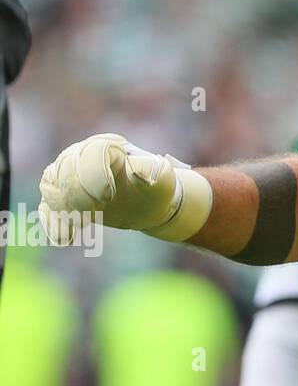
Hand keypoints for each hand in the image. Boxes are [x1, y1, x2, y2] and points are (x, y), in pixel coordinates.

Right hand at [39, 133, 211, 243]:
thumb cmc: (157, 187)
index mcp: (110, 147)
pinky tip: (67, 238)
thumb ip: (152, 170)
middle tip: (95, 211)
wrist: (148, 204)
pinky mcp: (64, 198)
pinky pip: (47, 208)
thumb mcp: (163, 177)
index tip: (108, 196)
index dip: (94, 174)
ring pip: (50, 185)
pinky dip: (53, 223)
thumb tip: (139, 173)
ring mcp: (71, 177)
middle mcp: (85, 156)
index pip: (90, 152)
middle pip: (64, 166)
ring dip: (62, 207)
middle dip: (75, 191)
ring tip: (83, 223)